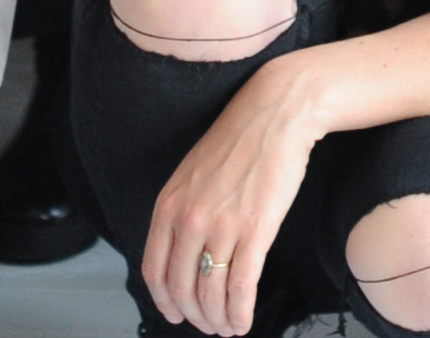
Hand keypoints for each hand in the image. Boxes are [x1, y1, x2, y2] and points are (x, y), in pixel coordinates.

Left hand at [138, 52, 325, 334]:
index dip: (165, 302)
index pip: (154, 270)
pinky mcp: (256, 229)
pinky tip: (244, 322)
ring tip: (228, 327)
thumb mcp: (192, 174)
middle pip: (181, 288)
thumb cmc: (238, 141)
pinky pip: (242, 286)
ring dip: (219, 320)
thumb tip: (183, 254)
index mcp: (168, 205)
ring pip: (211, 293)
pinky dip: (240, 313)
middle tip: (209, 326)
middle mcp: (189, 218)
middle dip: (194, 317)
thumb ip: (181, 211)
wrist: (275, 113)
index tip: (176, 315)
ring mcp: (222, 225)